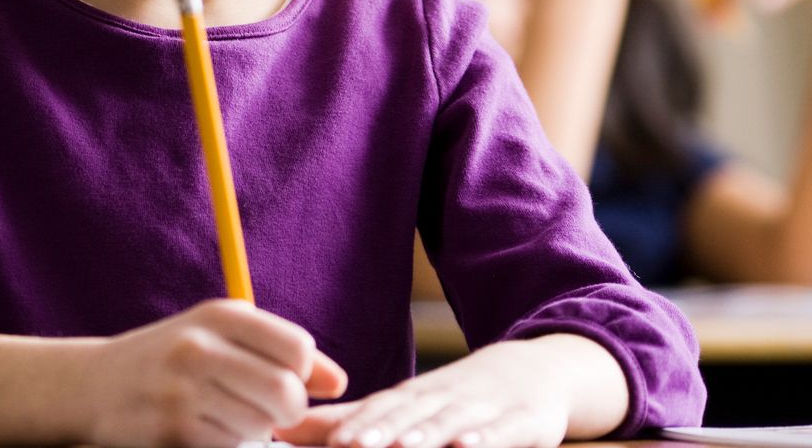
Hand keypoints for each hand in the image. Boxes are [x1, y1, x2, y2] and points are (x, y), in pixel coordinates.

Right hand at [81, 299, 347, 447]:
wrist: (91, 385)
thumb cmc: (172, 359)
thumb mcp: (219, 336)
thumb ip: (281, 352)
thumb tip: (338, 383)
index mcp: (216, 316)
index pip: (296, 349)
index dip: (301, 372)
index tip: (280, 376)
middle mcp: (197, 348)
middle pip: (286, 393)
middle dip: (286, 411)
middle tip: (265, 410)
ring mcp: (181, 393)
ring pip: (259, 428)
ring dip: (251, 430)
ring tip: (219, 413)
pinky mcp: (171, 434)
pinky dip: (224, 445)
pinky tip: (199, 430)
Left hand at [277, 341, 570, 447]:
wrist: (532, 371)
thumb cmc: (454, 397)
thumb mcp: (402, 406)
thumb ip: (347, 420)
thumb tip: (279, 428)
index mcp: (411, 398)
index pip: (378, 410)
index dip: (353, 426)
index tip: (329, 442)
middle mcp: (442, 400)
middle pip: (408, 417)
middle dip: (379, 433)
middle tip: (351, 447)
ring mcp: (483, 410)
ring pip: (451, 424)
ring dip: (426, 436)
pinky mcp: (523, 422)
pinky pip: (504, 432)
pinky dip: (487, 438)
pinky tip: (468, 447)